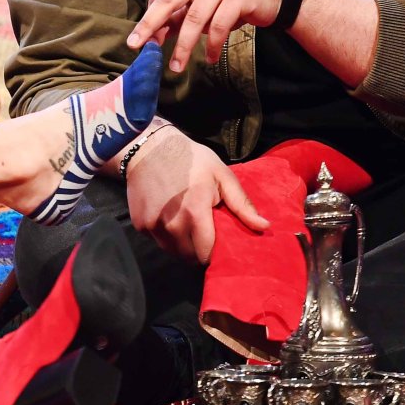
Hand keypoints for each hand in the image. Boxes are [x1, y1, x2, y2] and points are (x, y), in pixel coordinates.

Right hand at [123, 125, 269, 262]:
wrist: (149, 147)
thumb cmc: (191, 159)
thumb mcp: (221, 175)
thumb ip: (242, 204)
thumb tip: (265, 226)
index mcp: (195, 214)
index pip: (207, 254)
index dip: (215, 251)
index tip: (219, 241)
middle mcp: (171, 225)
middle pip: (189, 257)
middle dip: (199, 249)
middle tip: (203, 232)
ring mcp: (152, 226)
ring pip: (172, 251)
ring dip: (182, 245)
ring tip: (187, 225)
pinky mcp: (139, 224)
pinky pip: (158, 240)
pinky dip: (165, 235)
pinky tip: (169, 216)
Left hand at [127, 0, 283, 73]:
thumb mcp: (199, 4)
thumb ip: (176, 18)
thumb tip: (152, 37)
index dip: (149, 19)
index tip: (140, 41)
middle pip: (169, 0)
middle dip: (151, 25)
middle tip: (138, 46)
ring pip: (194, 18)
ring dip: (184, 46)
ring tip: (177, 66)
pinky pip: (219, 25)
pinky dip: (212, 45)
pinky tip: (209, 58)